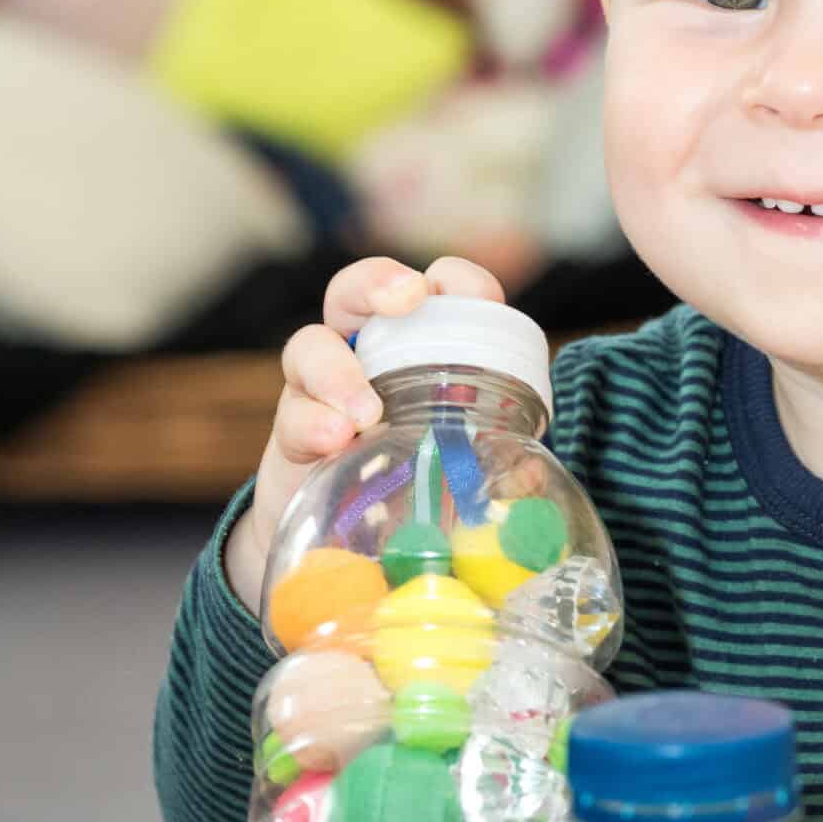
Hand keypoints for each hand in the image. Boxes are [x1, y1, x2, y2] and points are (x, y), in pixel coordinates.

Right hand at [224, 254, 506, 613]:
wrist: (345, 540)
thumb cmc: (418, 483)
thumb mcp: (461, 466)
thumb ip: (494, 461)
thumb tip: (531, 470)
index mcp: (419, 349)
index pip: (437, 291)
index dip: (458, 281)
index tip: (482, 298)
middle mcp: (365, 355)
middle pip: (356, 291)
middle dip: (378, 282)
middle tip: (406, 298)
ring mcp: (320, 390)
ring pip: (309, 346)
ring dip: (338, 371)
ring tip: (366, 414)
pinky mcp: (291, 432)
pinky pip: (292, 414)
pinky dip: (312, 423)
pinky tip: (334, 441)